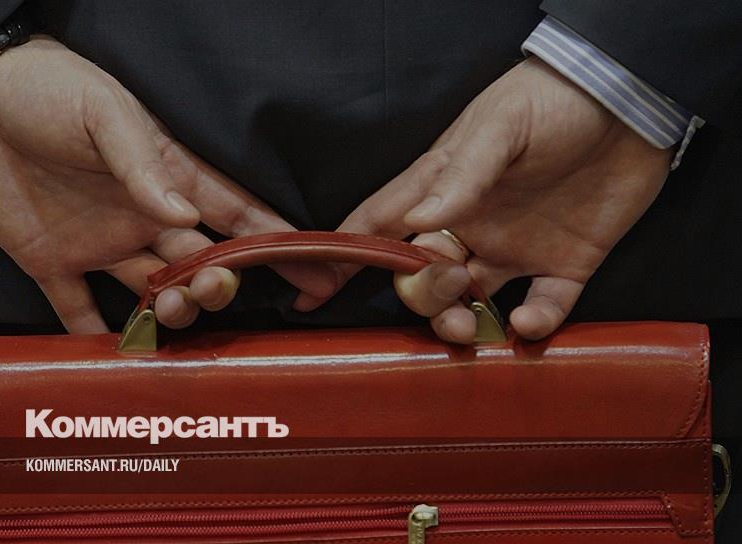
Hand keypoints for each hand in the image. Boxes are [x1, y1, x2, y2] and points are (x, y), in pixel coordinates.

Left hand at [0, 36, 332, 332]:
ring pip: (152, 291)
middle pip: (201, 262)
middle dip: (220, 284)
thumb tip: (184, 213)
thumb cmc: (48, 88)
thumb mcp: (103, 111)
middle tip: (211, 290)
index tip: (314, 272)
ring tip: (166, 309)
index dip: (276, 243)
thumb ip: (143, 165)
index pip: (237, 214)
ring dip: (169, 311)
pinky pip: (78, 310)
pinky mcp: (51, 260)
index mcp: (166, 176)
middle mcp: (142, 216)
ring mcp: (99, 242)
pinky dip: (96, 337)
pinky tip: (115, 354)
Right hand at [295, 57, 672, 341]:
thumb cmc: (551, 100)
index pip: (380, 227)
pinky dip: (533, 326)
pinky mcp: (564, 264)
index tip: (313, 292)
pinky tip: (530, 323)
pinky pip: (542, 307)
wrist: (631, 102)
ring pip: (469, 302)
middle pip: (420, 276)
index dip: (344, 257)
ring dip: (460, 322)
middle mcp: (469, 226)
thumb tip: (420, 221)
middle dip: (420, 294)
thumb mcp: (500, 125)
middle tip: (447, 283)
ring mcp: (514, 247)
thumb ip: (461, 175)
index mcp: (442, 191)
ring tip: (470, 326)